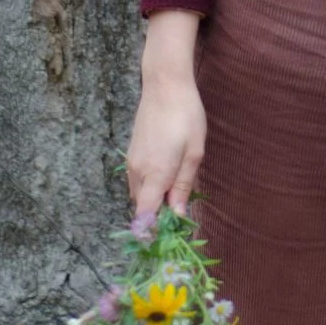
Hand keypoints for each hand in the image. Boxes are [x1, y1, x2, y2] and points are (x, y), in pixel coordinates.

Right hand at [126, 11, 206, 217]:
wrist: (165, 85)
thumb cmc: (186, 117)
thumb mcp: (194, 153)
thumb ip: (183, 186)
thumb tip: (178, 216)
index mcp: (154, 175)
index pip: (145, 217)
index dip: (152, 232)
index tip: (166, 240)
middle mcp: (137, 172)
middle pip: (143, 207)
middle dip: (159, 214)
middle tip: (183, 211)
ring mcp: (131, 162)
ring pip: (140, 193)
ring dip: (155, 198)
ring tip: (179, 189)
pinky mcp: (131, 152)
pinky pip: (138, 179)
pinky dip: (151, 184)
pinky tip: (169, 171)